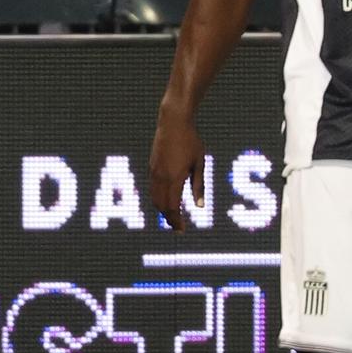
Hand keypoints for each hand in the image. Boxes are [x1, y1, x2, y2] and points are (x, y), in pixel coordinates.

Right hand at [150, 109, 206, 230]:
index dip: (176, 221)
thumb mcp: (199, 164)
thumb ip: (198, 186)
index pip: (172, 207)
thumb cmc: (191, 141)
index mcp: (174, 178)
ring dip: (162, 209)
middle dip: (168, 218)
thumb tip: (200, 206)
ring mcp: (154, 171)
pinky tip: (167, 199)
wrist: (173, 122)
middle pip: (161, 206)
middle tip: (178, 226)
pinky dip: (158, 198)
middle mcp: (160, 177)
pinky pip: (153, 188)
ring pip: (154, 198)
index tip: (181, 231)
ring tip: (173, 215)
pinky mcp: (151, 166)